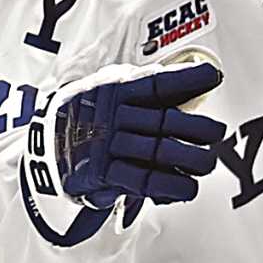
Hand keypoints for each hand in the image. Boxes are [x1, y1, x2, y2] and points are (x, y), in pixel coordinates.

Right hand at [33, 60, 223, 207]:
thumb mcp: (116, 89)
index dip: (186, 79)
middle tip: (217, 132)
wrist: (46, 141)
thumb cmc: (94, 114)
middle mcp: (114, 115)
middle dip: (199, 128)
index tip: (213, 75)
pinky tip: (188, 187)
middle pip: (166, 121)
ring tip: (206, 163)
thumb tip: (199, 76)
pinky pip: (142, 180)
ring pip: (159, 152)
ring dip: (192, 160)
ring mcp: (108, 145)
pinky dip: (171, 186)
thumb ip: (153, 87)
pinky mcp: (103, 173)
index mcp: (119, 90)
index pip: (156, 83)